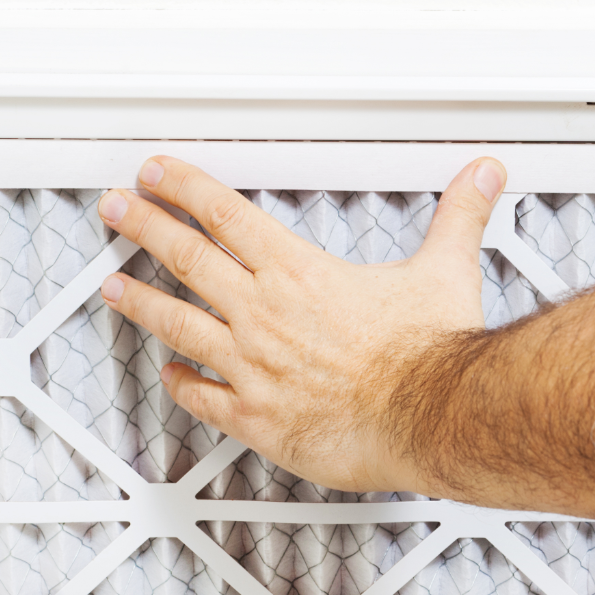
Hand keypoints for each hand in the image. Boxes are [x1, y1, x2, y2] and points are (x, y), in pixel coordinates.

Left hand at [97, 155, 505, 493]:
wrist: (430, 419)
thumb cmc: (432, 356)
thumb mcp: (445, 270)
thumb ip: (458, 218)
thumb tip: (481, 176)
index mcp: (298, 273)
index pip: (224, 214)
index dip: (182, 188)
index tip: (155, 175)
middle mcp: (264, 315)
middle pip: (185, 258)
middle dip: (142, 227)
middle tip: (115, 210)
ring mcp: (253, 367)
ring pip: (177, 324)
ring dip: (139, 301)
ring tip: (113, 287)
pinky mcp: (257, 418)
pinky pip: (203, 398)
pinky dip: (180, 385)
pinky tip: (169, 376)